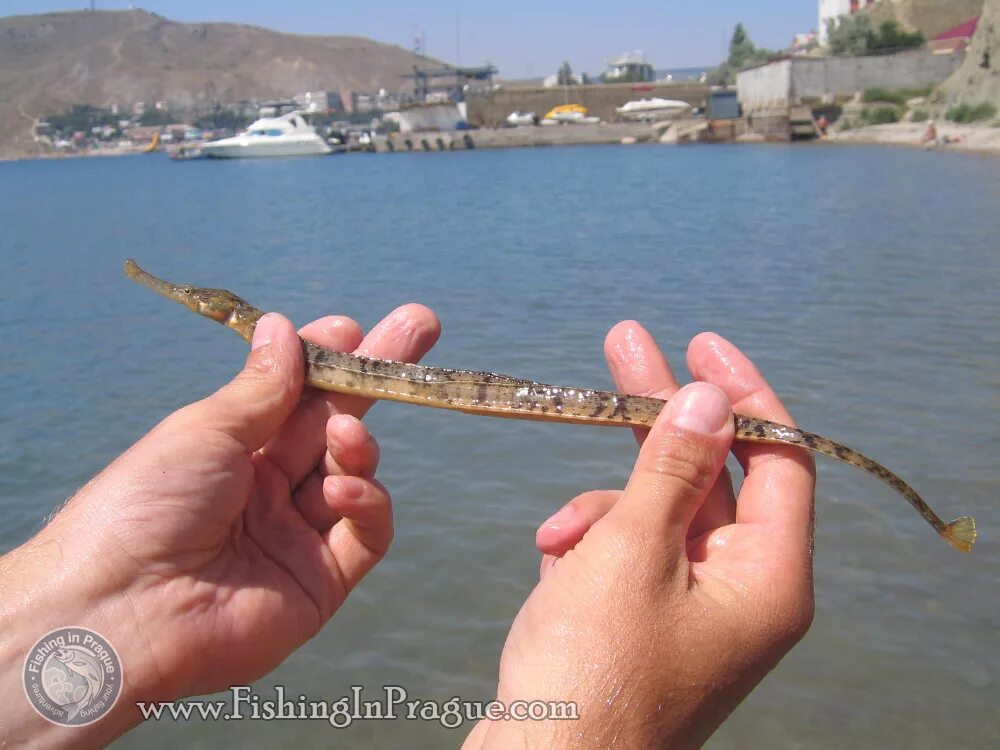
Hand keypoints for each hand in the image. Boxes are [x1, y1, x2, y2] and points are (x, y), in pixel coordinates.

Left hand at [0, 305, 438, 747]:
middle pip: (337, 422)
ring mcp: (298, 534)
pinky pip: (366, 533)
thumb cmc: (145, 505)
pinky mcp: (322, 581)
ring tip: (346, 432)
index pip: (296, 395)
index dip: (327, 359)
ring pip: (355, 472)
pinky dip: (368, 501)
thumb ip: (263, 387)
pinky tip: (342, 487)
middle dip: (377, 374)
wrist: (120, 610)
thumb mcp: (205, 430)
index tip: (352, 326)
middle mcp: (270, 488)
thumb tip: (283, 326)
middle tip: (420, 325)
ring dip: (360, 443)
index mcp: (235, 448)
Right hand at [465, 325, 814, 748]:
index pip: (778, 458)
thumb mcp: (632, 552)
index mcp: (767, 579)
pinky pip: (626, 553)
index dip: (742, 394)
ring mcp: (691, 608)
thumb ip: (672, 467)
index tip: (700, 343)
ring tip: (555, 543)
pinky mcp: (645, 621)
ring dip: (601, 510)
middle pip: (709, 475)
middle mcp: (741, 591)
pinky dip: (587, 546)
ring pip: (655, 513)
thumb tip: (711, 397)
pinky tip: (553, 565)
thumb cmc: (593, 674)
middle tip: (624, 345)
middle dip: (659, 417)